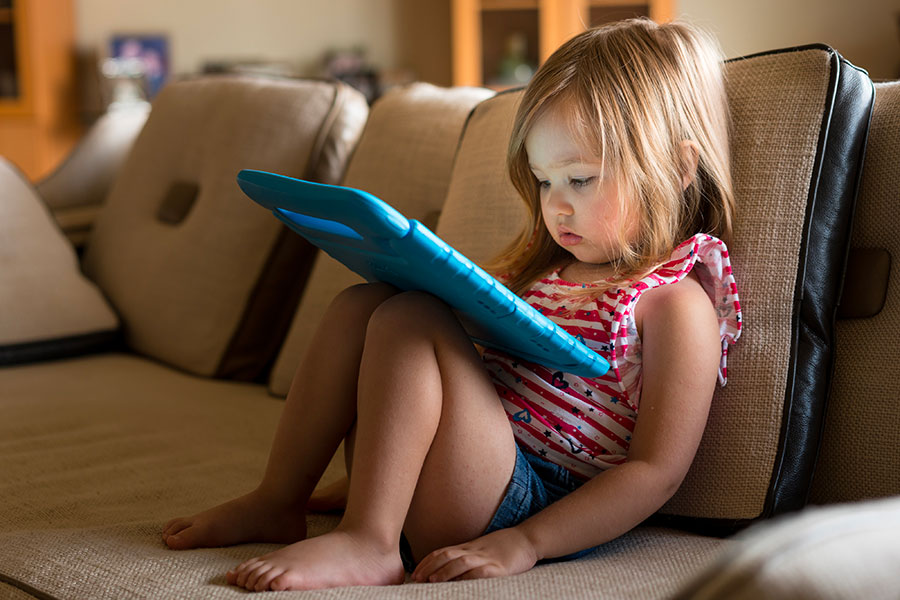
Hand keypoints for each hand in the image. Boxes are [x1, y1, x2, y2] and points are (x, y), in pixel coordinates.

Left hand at [411, 527, 538, 582]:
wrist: (526, 539)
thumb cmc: (503, 547)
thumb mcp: (480, 549)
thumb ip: (465, 557)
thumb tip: (445, 570)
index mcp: (468, 548)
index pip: (442, 552)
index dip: (427, 562)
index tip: (415, 573)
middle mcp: (474, 551)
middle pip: (447, 556)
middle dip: (430, 567)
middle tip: (417, 579)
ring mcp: (487, 559)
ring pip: (462, 562)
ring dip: (445, 571)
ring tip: (432, 581)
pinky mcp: (500, 568)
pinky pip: (483, 572)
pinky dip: (471, 577)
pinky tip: (462, 583)